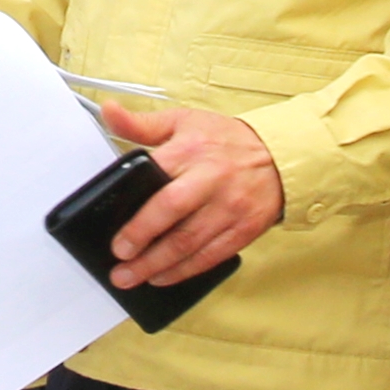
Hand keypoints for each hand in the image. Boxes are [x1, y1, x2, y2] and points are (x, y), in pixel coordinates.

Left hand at [97, 103, 283, 291]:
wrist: (280, 156)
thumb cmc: (227, 141)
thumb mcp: (182, 122)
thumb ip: (141, 124)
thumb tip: (109, 113)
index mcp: (191, 150)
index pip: (156, 178)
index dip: (135, 209)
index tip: (115, 233)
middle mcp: (211, 179)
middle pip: (172, 214)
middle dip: (142, 241)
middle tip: (120, 260)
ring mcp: (230, 208)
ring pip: (189, 242)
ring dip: (157, 265)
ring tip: (131, 277)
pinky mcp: (243, 230)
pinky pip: (210, 256)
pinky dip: (184, 271)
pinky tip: (162, 276)